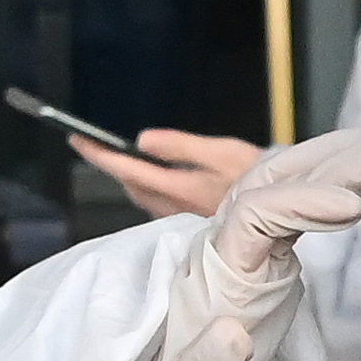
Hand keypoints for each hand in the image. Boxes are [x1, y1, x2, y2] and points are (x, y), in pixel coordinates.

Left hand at [75, 125, 269, 219]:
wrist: (282, 205)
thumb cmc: (257, 175)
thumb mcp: (220, 150)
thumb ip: (178, 146)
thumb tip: (141, 141)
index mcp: (178, 187)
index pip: (127, 170)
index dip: (99, 155)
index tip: (77, 140)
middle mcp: (174, 206)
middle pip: (129, 186)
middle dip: (111, 166)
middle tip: (96, 144)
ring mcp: (181, 216)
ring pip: (141, 197)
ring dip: (128, 177)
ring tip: (121, 157)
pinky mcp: (190, 220)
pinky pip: (156, 204)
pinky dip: (146, 187)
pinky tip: (154, 177)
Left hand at [144, 130, 360, 360]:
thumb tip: (232, 338)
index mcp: (217, 268)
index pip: (256, 214)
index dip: (304, 202)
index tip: (355, 207)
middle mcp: (229, 238)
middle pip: (276, 180)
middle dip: (335, 162)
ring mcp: (249, 235)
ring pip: (287, 178)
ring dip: (340, 158)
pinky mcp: (268, 242)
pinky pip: (296, 196)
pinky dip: (334, 178)